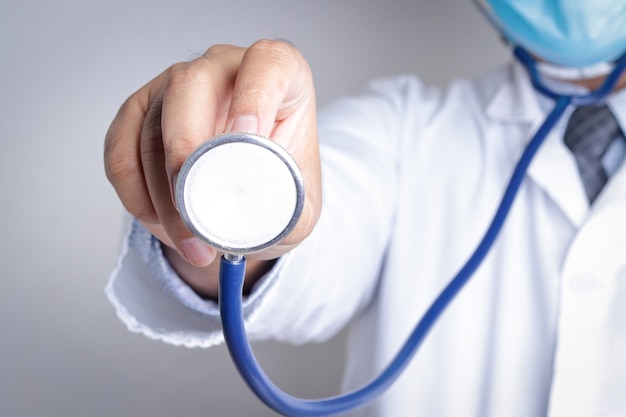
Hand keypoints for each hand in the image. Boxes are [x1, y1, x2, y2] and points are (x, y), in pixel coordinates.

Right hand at [104, 40, 321, 295]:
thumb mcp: (300, 207)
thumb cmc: (279, 188)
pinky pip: (122, 149)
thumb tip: (260, 217)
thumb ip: (291, 211)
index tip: (248, 138)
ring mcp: (175, 86)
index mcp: (280, 75)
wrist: (249, 198)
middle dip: (187, 153)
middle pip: (191, 86)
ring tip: (192, 243)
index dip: (255, 95)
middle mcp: (223, 69)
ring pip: (152, 126)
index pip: (268, 62)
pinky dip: (135, 193)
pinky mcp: (139, 112)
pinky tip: (160, 223)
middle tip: (195, 211)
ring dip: (164, 194)